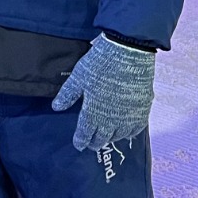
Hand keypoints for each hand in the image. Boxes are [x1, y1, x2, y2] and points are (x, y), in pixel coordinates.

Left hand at [51, 34, 155, 151]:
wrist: (129, 52)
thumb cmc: (101, 63)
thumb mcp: (79, 76)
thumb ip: (68, 94)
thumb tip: (56, 107)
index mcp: (93, 113)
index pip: (85, 135)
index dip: (80, 141)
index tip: (78, 144)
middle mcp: (111, 120)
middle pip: (102, 139)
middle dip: (95, 142)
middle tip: (92, 141)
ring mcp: (128, 116)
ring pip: (118, 136)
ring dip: (111, 137)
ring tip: (107, 135)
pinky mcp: (142, 110)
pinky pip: (135, 129)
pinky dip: (128, 132)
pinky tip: (126, 130)